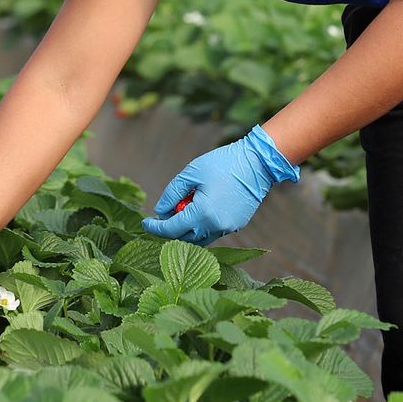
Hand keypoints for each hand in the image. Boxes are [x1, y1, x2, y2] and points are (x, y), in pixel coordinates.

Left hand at [142, 125, 298, 244]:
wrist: (257, 163)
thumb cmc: (223, 163)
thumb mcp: (191, 173)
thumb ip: (172, 194)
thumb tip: (160, 210)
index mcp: (202, 214)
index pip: (172, 230)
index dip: (156, 228)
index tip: (145, 223)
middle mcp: (216, 226)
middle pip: (185, 238)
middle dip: (170, 229)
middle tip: (163, 215)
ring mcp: (228, 228)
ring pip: (200, 238)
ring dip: (187, 230)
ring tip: (181, 210)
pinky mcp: (236, 225)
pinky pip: (213, 232)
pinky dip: (202, 226)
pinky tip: (199, 210)